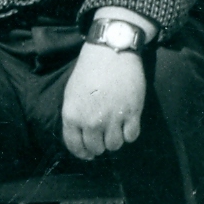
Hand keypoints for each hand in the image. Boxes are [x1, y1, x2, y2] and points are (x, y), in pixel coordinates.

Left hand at [60, 42, 146, 159]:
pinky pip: (131, 137)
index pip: (76, 147)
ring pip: (115, 146)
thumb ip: (74, 116)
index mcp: (72, 115)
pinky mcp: (132, 113)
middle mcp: (91, 121)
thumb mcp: (71, 93)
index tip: (88, 153)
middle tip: (103, 136)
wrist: (111, 50)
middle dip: (99, 145)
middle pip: (96, 149)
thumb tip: (81, 136)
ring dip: (115, 140)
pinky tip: (127, 123)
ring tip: (115, 129)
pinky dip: (130, 133)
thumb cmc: (89, 69)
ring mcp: (112, 118)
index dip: (82, 153)